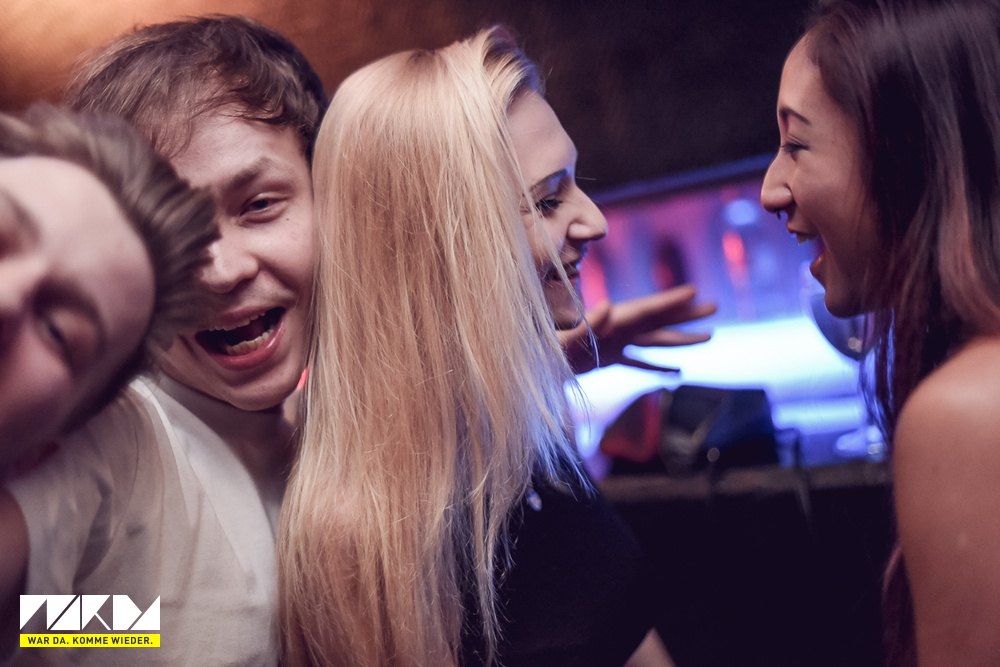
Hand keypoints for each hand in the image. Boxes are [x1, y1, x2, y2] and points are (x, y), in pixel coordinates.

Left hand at [558, 284, 715, 373]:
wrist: (531, 366)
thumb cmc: (546, 353)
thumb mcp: (565, 340)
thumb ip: (587, 325)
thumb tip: (609, 305)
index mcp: (609, 323)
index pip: (646, 309)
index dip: (670, 300)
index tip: (694, 291)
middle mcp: (616, 330)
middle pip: (658, 321)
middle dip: (685, 314)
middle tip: (714, 306)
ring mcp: (615, 345)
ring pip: (655, 341)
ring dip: (680, 340)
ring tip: (709, 336)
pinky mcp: (609, 360)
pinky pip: (640, 363)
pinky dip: (659, 368)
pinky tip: (678, 374)